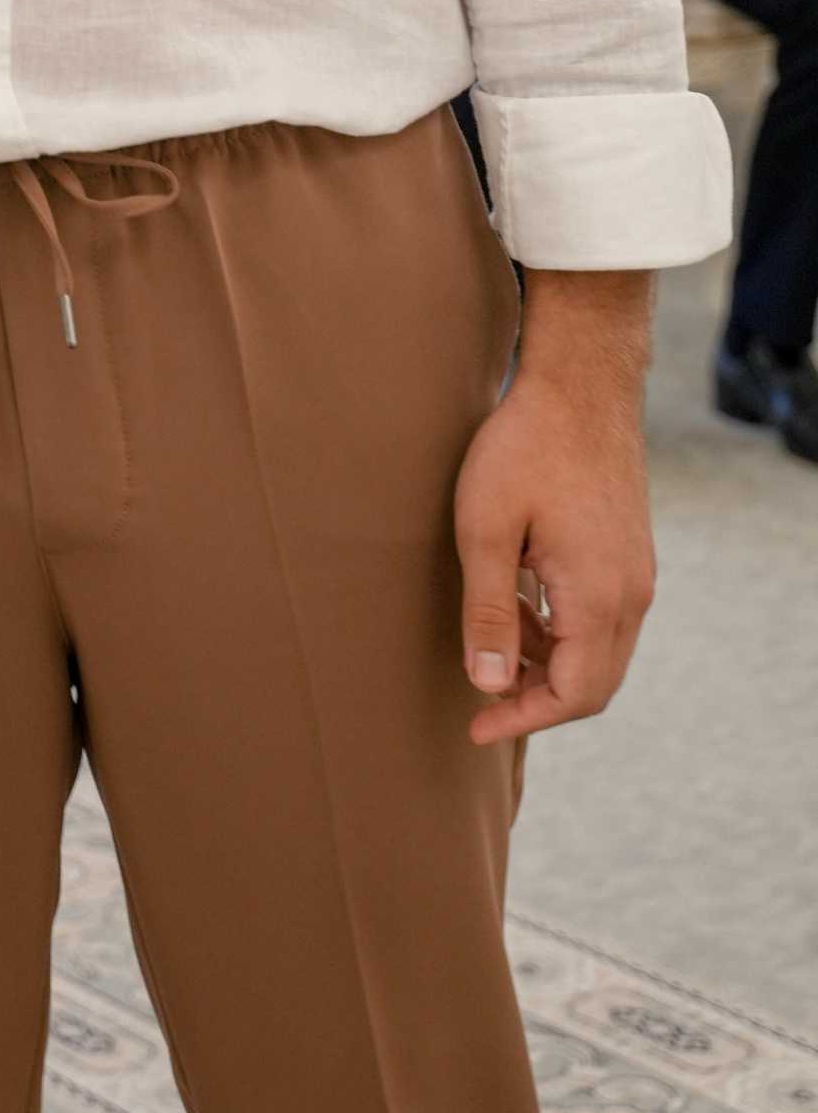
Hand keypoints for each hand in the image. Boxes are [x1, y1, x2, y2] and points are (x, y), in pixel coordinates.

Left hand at [453, 267, 655, 746]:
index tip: (475, 727)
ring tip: (493, 644)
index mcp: (597, 597)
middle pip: (594, 683)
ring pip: (601, 651)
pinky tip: (521, 606)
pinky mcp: (630, 553)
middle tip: (482, 700)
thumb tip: (488, 685)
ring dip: (550, 663)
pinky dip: (564, 631)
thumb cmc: (523, 448)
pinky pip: (604, 617)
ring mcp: (636, 573)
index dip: (523, 718)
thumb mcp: (486, 530)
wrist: (581, 384)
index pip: (574, 695)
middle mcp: (630, 594)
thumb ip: (489, 612)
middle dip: (538, 700)